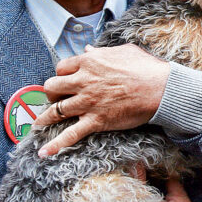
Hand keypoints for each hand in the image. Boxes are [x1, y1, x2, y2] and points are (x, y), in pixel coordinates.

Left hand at [35, 44, 170, 155]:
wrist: (161, 89)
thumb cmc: (146, 68)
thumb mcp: (123, 51)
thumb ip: (102, 51)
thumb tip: (88, 49)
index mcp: (89, 62)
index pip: (62, 67)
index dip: (62, 74)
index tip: (66, 79)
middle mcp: (83, 82)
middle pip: (52, 87)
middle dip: (52, 93)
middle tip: (57, 98)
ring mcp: (88, 103)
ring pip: (56, 111)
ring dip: (45, 117)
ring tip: (39, 123)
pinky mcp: (96, 121)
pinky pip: (71, 135)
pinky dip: (55, 145)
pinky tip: (43, 153)